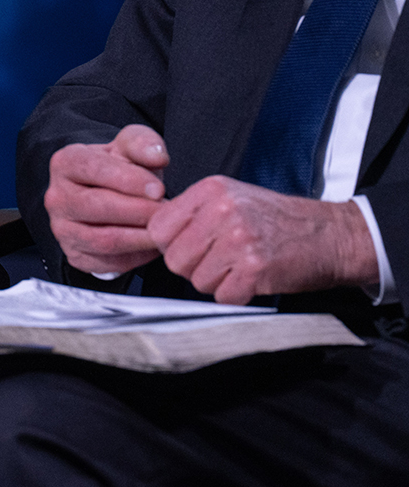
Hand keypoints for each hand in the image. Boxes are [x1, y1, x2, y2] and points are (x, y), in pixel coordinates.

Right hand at [45, 124, 169, 274]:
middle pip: (99, 207)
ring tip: (165, 230)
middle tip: (169, 213)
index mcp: (66, 162)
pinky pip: (109, 262)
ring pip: (104, 239)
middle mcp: (56, 197)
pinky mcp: (75, 255)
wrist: (105, 196)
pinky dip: (136, 257)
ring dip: (141, 237)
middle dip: (140, 211)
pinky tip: (153, 244)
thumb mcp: (130, 146)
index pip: (94, 170)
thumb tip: (157, 156)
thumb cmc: (120, 170)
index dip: (130, 180)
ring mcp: (62, 229)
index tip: (160, 189)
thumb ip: (144, 144)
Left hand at [146, 176, 378, 303]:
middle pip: (174, 258)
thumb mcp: (231, 198)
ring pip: (197, 280)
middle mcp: (222, 211)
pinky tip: (251, 279)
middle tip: (219, 261)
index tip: (188, 246)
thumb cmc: (278, 220)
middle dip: (193, 267)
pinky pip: (223, 296)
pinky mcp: (256, 268)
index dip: (170, 245)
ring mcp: (239, 239)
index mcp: (210, 190)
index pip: (158, 227)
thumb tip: (155, 235)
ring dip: (216, 282)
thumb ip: (193, 213)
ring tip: (239, 266)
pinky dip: (236, 295)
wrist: (330, 235)